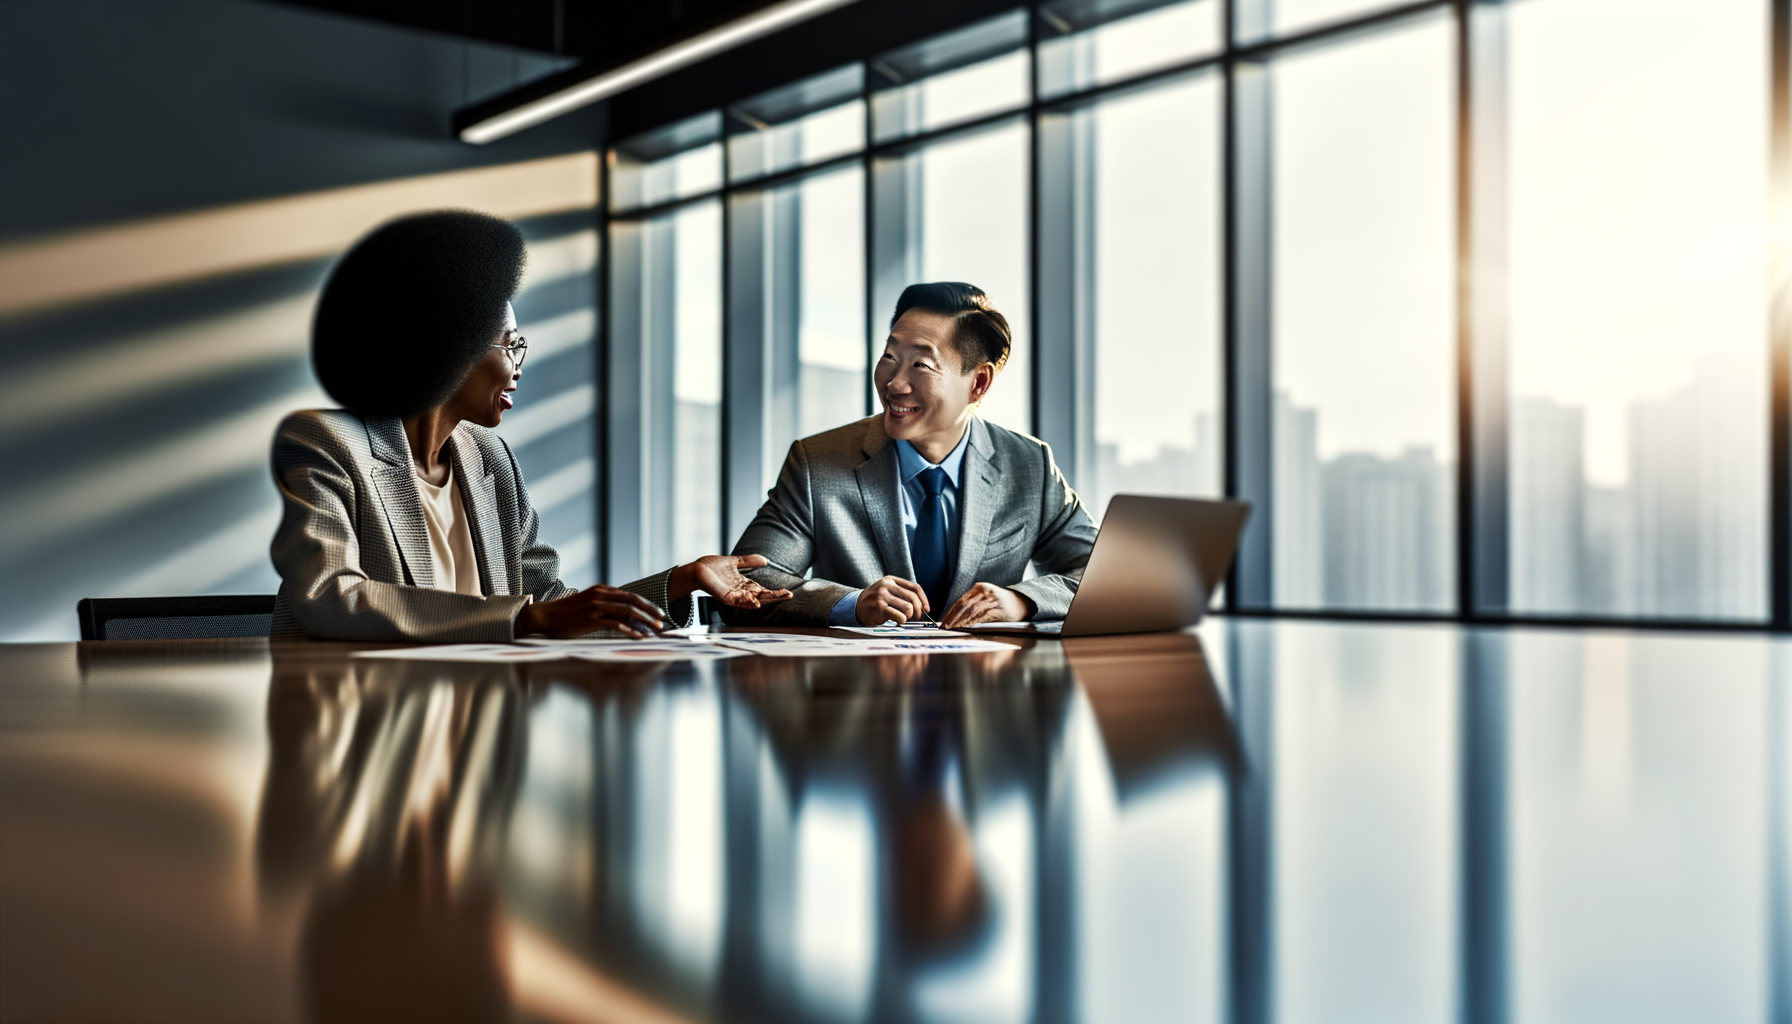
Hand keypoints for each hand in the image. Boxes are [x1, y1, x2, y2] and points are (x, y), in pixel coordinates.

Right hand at [515, 585, 663, 637]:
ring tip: (654, 630)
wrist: (544, 616)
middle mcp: (600, 595)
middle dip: (650, 611)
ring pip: (627, 611)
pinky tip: (638, 637)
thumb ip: (604, 603)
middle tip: (662, 620)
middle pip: (633, 601)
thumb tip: (622, 612)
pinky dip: (630, 630)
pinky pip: (615, 624)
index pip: (630, 595)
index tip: (657, 613)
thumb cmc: (566, 613)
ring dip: (644, 621)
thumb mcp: (587, 602)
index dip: (646, 604)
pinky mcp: (591, 619)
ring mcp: (596, 607)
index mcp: (601, 589)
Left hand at [670, 554, 793, 607]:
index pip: (763, 590)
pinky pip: (737, 601)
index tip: (788, 591)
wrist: (695, 570)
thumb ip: (749, 561)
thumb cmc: (711, 567)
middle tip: (788, 595)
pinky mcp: (724, 596)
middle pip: (761, 596)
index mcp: (744, 585)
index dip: (775, 592)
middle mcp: (740, 592)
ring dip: (763, 599)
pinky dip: (746, 601)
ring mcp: (733, 595)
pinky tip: (755, 601)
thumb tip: (765, 560)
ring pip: (752, 600)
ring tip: (776, 596)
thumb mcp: (734, 562)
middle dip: (774, 596)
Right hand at [856, 575, 930, 624]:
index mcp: (891, 580)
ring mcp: (882, 596)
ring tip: (903, 618)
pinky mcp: (879, 608)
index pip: (914, 587)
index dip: (924, 599)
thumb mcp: (887, 590)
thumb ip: (901, 594)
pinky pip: (899, 616)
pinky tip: (897, 621)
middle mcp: (887, 586)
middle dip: (918, 610)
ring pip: (908, 607)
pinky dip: (902, 620)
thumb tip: (921, 606)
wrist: (856, 606)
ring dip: (908, 616)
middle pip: (912, 598)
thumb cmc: (875, 600)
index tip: (926, 609)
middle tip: (916, 617)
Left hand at [941, 583, 1033, 627]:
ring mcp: (992, 598)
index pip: (961, 601)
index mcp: (980, 587)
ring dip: (960, 621)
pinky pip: (981, 616)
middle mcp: (985, 591)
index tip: (944, 621)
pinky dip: (972, 622)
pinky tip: (965, 626)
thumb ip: (972, 604)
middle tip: (945, 626)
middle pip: (964, 605)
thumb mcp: (986, 599)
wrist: (1022, 603)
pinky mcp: (998, 607)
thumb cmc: (1001, 604)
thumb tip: (955, 618)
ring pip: (971, 610)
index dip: (951, 612)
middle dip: (953, 617)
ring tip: (952, 628)